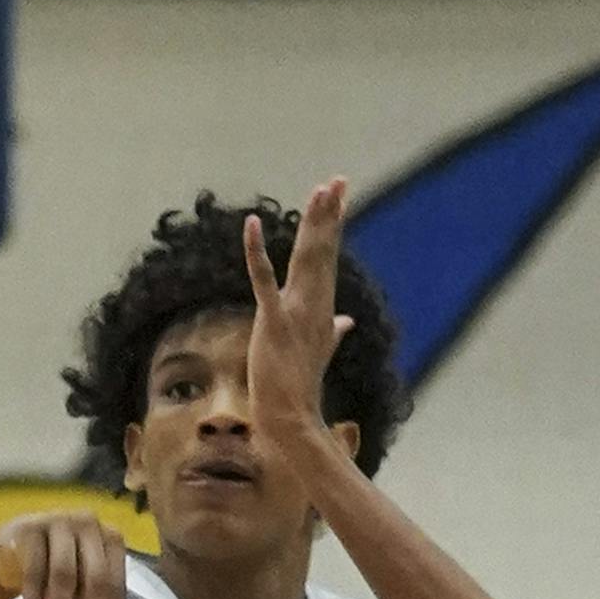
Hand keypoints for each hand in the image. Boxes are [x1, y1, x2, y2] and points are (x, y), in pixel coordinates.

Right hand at [0, 511, 126, 598]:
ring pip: (64, 577)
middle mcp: (89, 525)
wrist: (13, 545)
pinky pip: (34, 572)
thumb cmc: (55, 568)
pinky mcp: (29, 529)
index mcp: (111, 539)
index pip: (116, 586)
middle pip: (95, 579)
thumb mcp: (80, 586)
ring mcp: (58, 523)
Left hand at [244, 177, 355, 438]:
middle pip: (322, 251)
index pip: (328, 259)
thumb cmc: (300, 387)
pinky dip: (256, 251)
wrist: (291, 418)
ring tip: (320, 192)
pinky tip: (251, 224)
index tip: (339, 196)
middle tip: (337, 180)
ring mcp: (295, 313)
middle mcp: (314, 305)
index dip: (333, 226)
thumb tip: (348, 321)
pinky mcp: (272, 322)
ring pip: (305, 258)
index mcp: (322, 309)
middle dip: (330, 214)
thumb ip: (334, 332)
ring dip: (313, 224)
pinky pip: (262, 280)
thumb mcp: (321, 351)